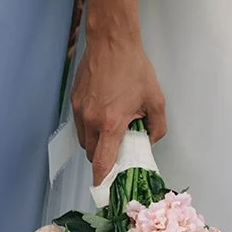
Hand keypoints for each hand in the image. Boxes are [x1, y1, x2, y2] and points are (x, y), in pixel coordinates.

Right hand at [71, 31, 166, 184]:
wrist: (111, 42)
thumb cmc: (134, 68)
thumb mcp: (156, 100)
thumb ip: (156, 127)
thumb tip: (150, 140)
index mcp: (111, 123)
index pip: (102, 162)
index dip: (102, 179)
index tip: (104, 188)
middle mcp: (91, 120)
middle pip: (92, 154)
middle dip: (103, 159)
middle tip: (118, 152)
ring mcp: (80, 110)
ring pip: (84, 140)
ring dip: (96, 144)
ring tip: (112, 131)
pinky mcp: (74, 100)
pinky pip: (80, 124)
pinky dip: (90, 127)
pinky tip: (103, 115)